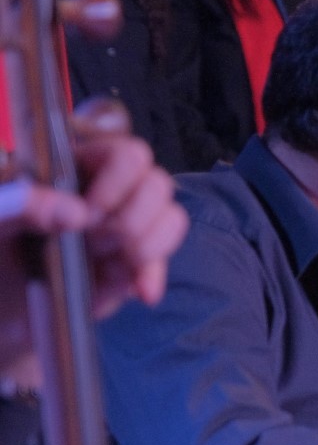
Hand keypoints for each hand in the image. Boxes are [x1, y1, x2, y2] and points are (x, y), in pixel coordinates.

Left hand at [0, 114, 185, 371]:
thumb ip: (18, 205)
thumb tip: (76, 213)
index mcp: (76, 167)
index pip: (127, 153)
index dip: (119, 180)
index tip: (90, 211)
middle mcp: (108, 193)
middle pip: (158, 184)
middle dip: (131, 218)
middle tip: (94, 240)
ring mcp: (123, 230)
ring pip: (171, 219)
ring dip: (144, 245)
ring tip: (105, 261)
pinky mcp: (130, 268)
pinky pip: (161, 263)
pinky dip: (152, 277)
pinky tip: (137, 291)